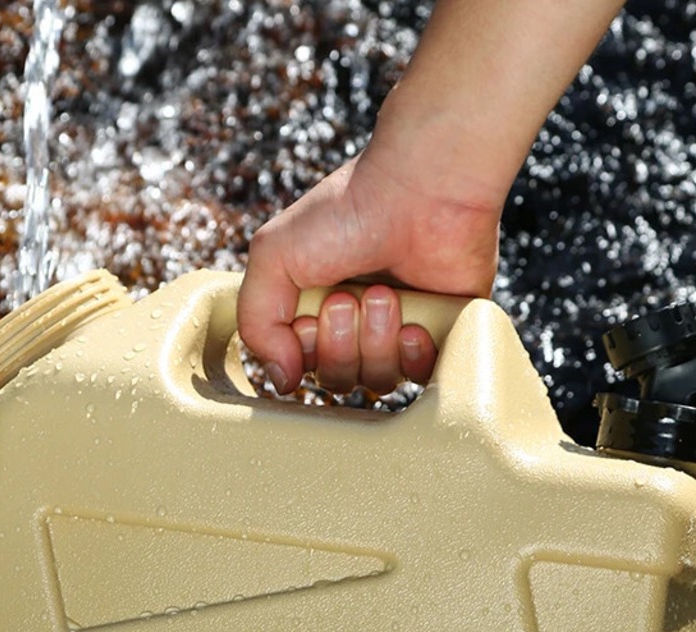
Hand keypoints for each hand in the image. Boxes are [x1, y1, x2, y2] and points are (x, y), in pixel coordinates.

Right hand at [238, 147, 502, 394]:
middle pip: (338, 379)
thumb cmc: (350, 209)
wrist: (423, 187)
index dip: (307, 349)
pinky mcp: (439, 332)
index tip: (315, 309)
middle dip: (341, 343)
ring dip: (376, 341)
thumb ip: (256, 322)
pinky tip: (415, 324)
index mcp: (315, 306)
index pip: (303, 365)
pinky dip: (413, 355)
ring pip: (377, 381)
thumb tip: (281, 380)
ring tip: (386, 295)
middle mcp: (356, 323)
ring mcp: (398, 329)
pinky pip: (420, 376)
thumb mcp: (274, 256)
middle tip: (351, 297)